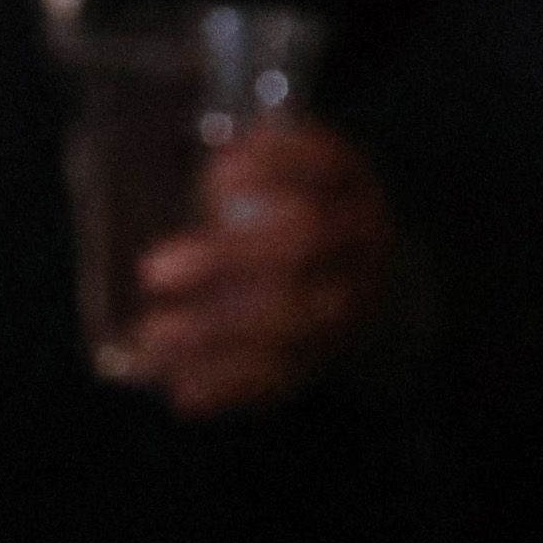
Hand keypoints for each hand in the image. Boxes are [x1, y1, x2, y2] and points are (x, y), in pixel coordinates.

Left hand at [125, 117, 404, 416]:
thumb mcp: (306, 182)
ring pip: (294, 320)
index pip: (327, 163)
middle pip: (307, 242)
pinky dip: (232, 387)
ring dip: (218, 330)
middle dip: (229, 255)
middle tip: (151, 268)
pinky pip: (286, 378)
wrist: (391, 297)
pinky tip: (182, 389)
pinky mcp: (331, 359)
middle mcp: (362, 240)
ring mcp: (354, 303)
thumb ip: (252, 169)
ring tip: (152, 333)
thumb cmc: (317, 224)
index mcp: (352, 184)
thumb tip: (151, 153)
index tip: (213, 172)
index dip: (275, 164)